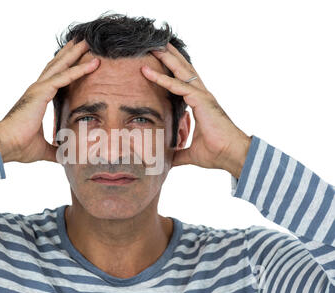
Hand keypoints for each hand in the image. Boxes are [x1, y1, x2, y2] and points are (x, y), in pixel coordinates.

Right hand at [0, 39, 99, 162]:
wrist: (5, 146)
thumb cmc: (19, 146)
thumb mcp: (43, 148)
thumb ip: (54, 150)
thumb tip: (64, 156)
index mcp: (38, 99)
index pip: (55, 79)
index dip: (66, 68)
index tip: (76, 58)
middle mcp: (37, 89)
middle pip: (57, 66)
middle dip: (70, 53)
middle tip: (82, 41)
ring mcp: (38, 89)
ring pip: (61, 66)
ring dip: (76, 54)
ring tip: (87, 42)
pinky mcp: (40, 92)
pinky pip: (64, 77)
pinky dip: (79, 70)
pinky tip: (92, 64)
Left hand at [141, 43, 250, 177]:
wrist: (232, 156)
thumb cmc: (216, 153)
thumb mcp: (190, 153)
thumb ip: (178, 154)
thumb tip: (167, 160)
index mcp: (199, 103)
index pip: (182, 82)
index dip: (170, 72)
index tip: (157, 63)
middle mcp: (201, 95)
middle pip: (182, 70)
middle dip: (169, 56)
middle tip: (155, 44)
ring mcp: (202, 96)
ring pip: (180, 72)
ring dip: (166, 59)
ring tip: (152, 46)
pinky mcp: (202, 100)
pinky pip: (178, 86)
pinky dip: (163, 79)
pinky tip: (148, 72)